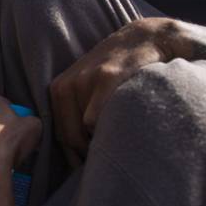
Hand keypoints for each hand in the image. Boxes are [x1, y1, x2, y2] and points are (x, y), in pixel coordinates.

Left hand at [49, 18, 181, 166]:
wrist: (146, 38)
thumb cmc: (121, 72)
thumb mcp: (89, 90)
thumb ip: (78, 117)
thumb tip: (76, 161)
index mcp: (59, 91)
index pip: (59, 138)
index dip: (76, 158)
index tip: (92, 167)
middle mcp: (66, 86)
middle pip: (70, 139)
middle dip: (88, 154)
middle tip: (110, 158)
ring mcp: (84, 80)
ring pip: (85, 131)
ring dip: (102, 139)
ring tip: (121, 135)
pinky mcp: (105, 78)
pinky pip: (97, 119)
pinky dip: (111, 126)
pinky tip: (127, 122)